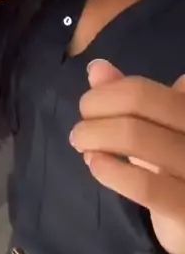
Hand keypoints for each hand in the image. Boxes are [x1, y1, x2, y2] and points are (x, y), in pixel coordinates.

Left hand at [70, 59, 184, 253]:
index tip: (91, 107)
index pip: (140, 88)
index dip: (105, 94)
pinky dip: (112, 171)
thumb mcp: (154, 129)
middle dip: (95, 108)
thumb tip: (97, 67)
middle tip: (80, 128)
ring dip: (95, 136)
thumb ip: (129, 98)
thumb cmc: (173, 168)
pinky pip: (146, 186)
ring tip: (82, 144)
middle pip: (137, 100)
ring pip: (135, 136)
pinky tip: (96, 165)